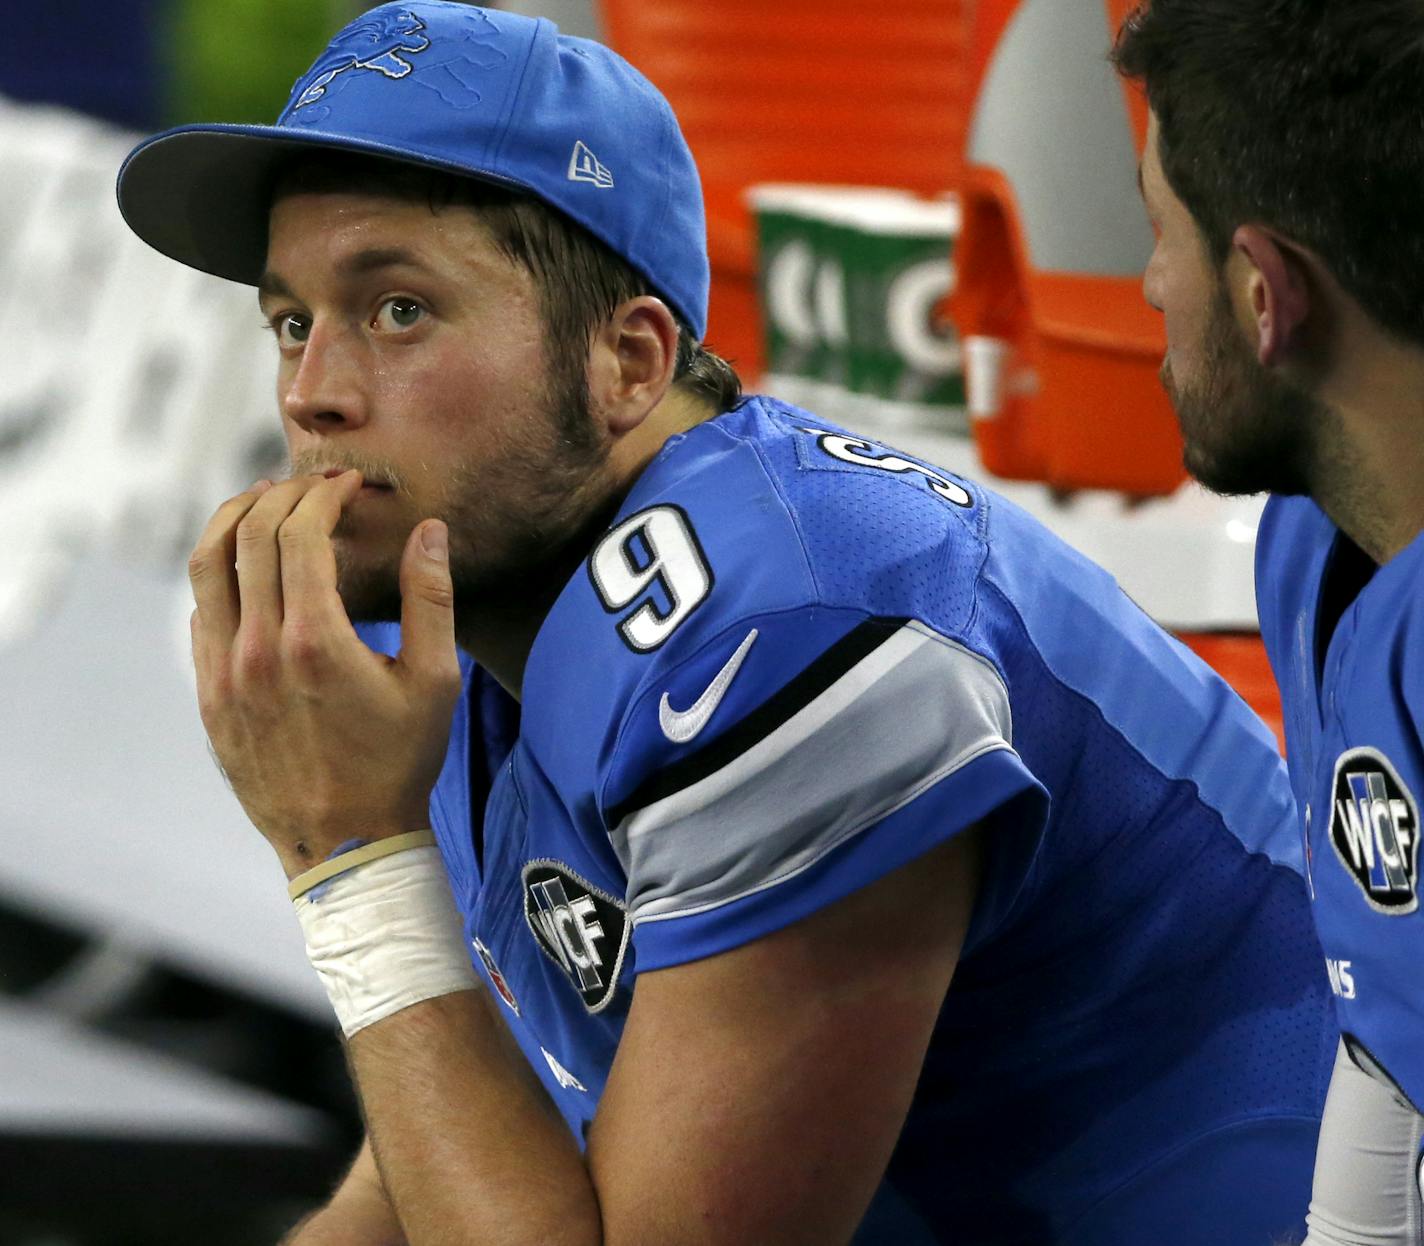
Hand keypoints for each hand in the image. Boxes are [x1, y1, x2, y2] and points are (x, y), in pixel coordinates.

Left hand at [188, 472, 461, 876]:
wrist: (346, 844)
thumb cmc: (400, 763)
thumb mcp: (435, 681)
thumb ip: (430, 598)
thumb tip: (430, 530)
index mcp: (315, 641)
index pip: (299, 533)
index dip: (323, 495)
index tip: (347, 485)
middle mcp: (257, 651)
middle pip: (249, 536)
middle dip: (282, 495)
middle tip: (312, 485)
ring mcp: (222, 675)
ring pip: (206, 567)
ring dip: (233, 520)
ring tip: (263, 502)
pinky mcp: (208, 696)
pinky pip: (200, 614)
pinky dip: (220, 573)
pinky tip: (247, 567)